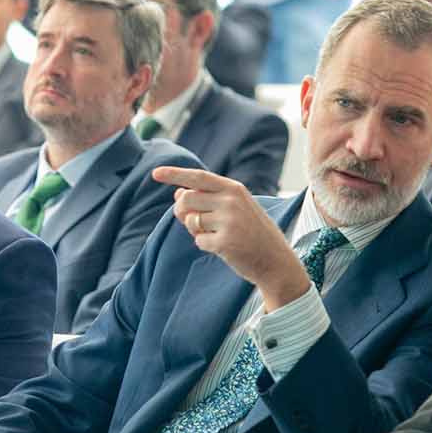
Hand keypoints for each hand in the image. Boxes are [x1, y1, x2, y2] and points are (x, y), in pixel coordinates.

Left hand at [153, 166, 311, 309]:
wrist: (276, 260)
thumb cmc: (253, 232)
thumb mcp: (236, 208)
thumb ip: (209, 198)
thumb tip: (177, 193)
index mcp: (234, 189)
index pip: (198, 177)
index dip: (175, 174)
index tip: (155, 173)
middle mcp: (231, 201)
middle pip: (187, 199)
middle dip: (182, 211)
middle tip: (192, 221)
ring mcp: (229, 221)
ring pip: (191, 221)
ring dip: (196, 231)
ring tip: (216, 234)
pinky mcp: (225, 242)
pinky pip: (198, 241)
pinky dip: (205, 245)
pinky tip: (222, 247)